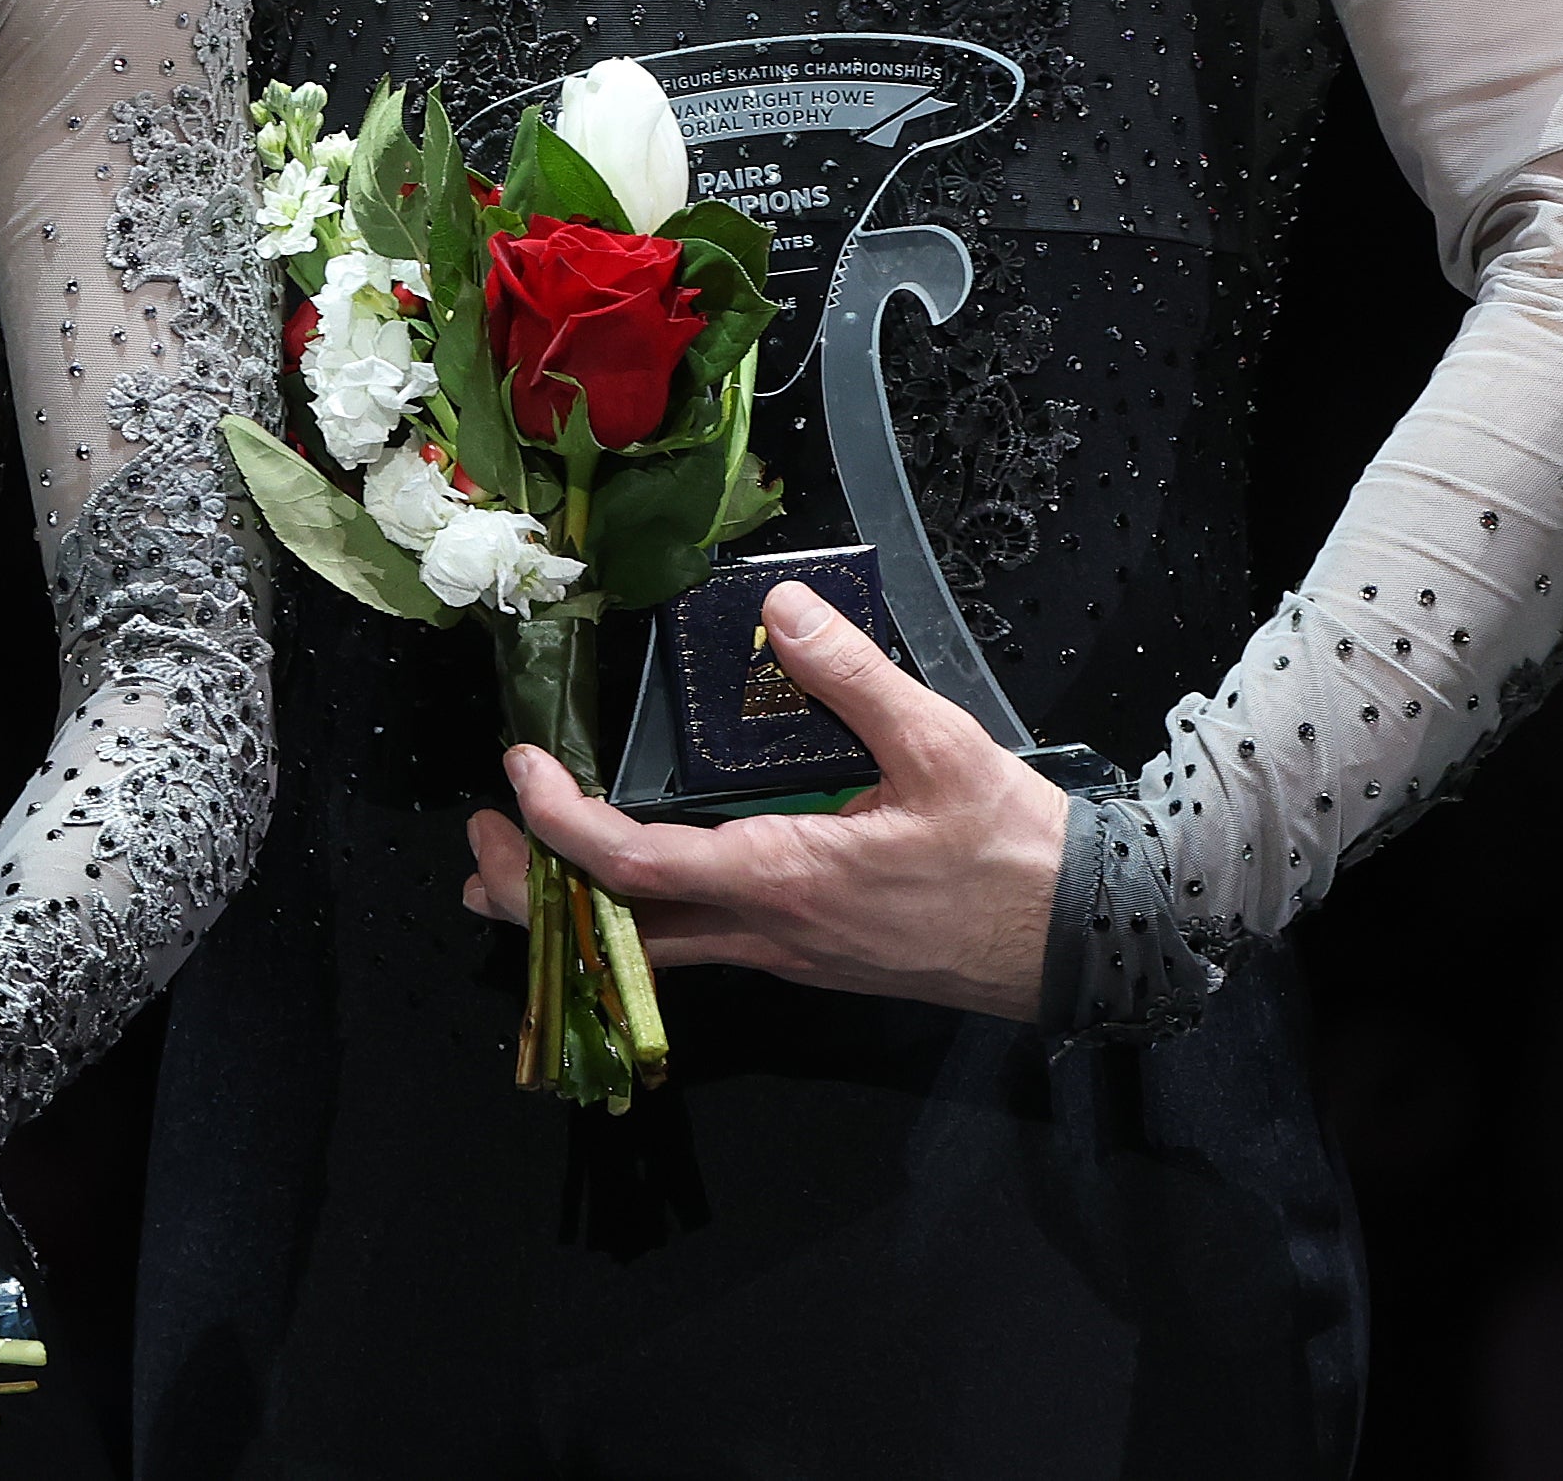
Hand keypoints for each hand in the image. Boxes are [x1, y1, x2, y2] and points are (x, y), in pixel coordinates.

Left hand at [466, 581, 1069, 1024]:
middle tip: (476, 845)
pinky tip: (624, 883)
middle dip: (531, 894)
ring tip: (516, 865)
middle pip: (615, 934)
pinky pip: (696, 948)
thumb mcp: (940, 745)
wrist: (1086, 943)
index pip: (634, 866)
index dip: (560, 823)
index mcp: (784, 880)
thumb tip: (782, 606)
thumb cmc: (1015, 852)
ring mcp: (784, 954)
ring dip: (573, 910)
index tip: (521, 768)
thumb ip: (852, 676)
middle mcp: (767, 932)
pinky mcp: (805, 957)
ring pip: (650, 951)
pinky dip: (635, 917)